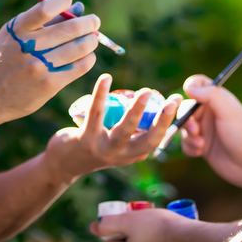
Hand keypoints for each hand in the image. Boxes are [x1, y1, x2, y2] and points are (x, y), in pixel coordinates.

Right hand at [0, 0, 99, 123]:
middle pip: (70, 28)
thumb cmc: (5, 61)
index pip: (45, 8)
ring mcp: (40, 67)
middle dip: (89, 22)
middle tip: (94, 21)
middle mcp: (28, 47)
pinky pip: (80, 67)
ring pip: (79, 47)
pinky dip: (88, 58)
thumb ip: (45, 21)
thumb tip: (77, 7)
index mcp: (17, 30)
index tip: (69, 0)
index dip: (62, 1)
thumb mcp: (15, 36)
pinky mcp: (49, 85)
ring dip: (91, 40)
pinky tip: (87, 56)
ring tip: (92, 39)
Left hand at [46, 74, 182, 178]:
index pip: (156, 139)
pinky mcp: (85, 140)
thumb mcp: (117, 143)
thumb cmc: (95, 146)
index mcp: (132, 154)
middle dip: (161, 120)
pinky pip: (96, 114)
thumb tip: (149, 103)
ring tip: (145, 92)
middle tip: (172, 100)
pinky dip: (101, 95)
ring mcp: (104, 149)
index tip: (178, 99)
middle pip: (146, 140)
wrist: (64, 163)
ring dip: (137, 111)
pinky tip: (107, 78)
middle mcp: (121, 155)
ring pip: (124, 130)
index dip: (169, 120)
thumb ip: (133, 130)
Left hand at [90, 208, 198, 241]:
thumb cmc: (159, 226)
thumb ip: (107, 224)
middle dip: (135, 238)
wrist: (191, 238)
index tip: (129, 220)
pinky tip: (172, 241)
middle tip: (144, 222)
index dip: (119, 230)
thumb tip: (93, 227)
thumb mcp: (129, 219)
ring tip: (160, 230)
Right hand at [179, 74, 241, 188]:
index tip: (187, 95)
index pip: (198, 84)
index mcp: (217, 100)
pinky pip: (185, 143)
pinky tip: (201, 152)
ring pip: (184, 127)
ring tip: (201, 145)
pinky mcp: (201, 145)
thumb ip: (210, 96)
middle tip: (196, 131)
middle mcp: (209, 112)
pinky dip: (190, 147)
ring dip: (189, 136)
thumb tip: (189, 86)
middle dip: (187, 120)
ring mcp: (205, 129)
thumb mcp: (228, 112)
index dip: (190, 86)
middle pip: (185, 108)